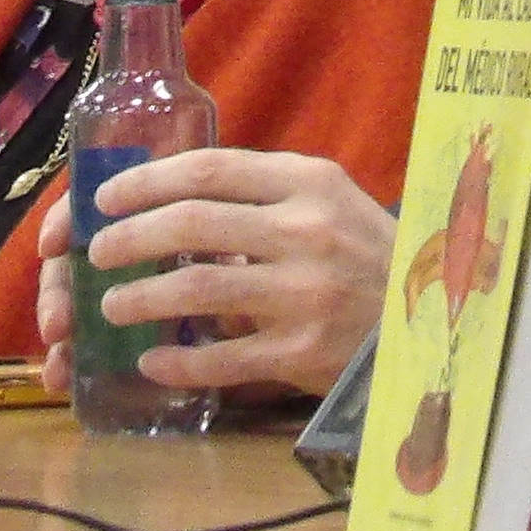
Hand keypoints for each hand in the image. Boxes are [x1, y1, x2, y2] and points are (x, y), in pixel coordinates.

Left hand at [34, 147, 390, 398]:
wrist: (433, 321)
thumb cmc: (367, 255)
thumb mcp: (327, 204)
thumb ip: (262, 197)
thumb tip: (170, 200)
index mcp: (309, 182)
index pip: (210, 170)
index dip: (146, 182)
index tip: (106, 199)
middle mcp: (307, 231)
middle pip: (192, 223)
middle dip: (130, 237)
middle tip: (98, 254)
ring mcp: (306, 293)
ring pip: (197, 288)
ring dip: (140, 297)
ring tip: (111, 306)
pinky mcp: (303, 352)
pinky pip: (222, 358)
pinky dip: (178, 361)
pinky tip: (152, 361)